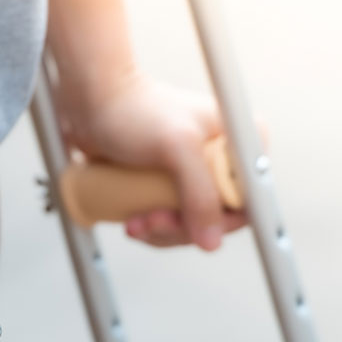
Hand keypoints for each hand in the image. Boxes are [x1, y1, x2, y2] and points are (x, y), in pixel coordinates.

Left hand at [56, 70, 248, 249]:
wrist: (93, 100)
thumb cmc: (134, 110)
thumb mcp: (177, 148)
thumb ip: (200, 193)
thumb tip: (212, 241)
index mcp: (240, 142)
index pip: (248, 200)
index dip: (221, 222)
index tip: (189, 226)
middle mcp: (223, 159)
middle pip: (218, 217)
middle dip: (182, 228)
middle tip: (153, 220)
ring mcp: (196, 173)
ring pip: (192, 223)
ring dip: (162, 231)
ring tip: (136, 221)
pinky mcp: (170, 183)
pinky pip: (171, 219)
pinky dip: (152, 227)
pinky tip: (133, 221)